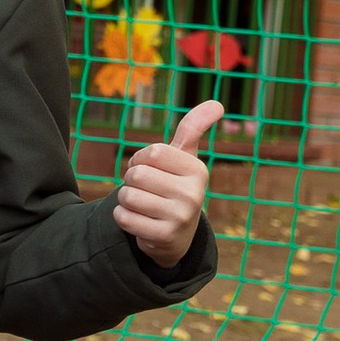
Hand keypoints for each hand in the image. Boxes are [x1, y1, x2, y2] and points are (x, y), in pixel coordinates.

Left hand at [114, 100, 221, 265]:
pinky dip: (123, 217)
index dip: (140, 158)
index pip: (153, 153)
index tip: (148, 167)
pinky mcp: (163, 237)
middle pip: (137, 174)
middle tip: (143, 189)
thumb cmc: (175, 186)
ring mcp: (180, 217)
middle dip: (131, 179)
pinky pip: (123, 218)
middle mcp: (193, 194)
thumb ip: (193, 129)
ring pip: (128, 196)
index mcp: (198, 171)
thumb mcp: (185, 159)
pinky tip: (138, 220)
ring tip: (141, 204)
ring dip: (125, 199)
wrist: (176, 235)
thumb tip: (217, 104)